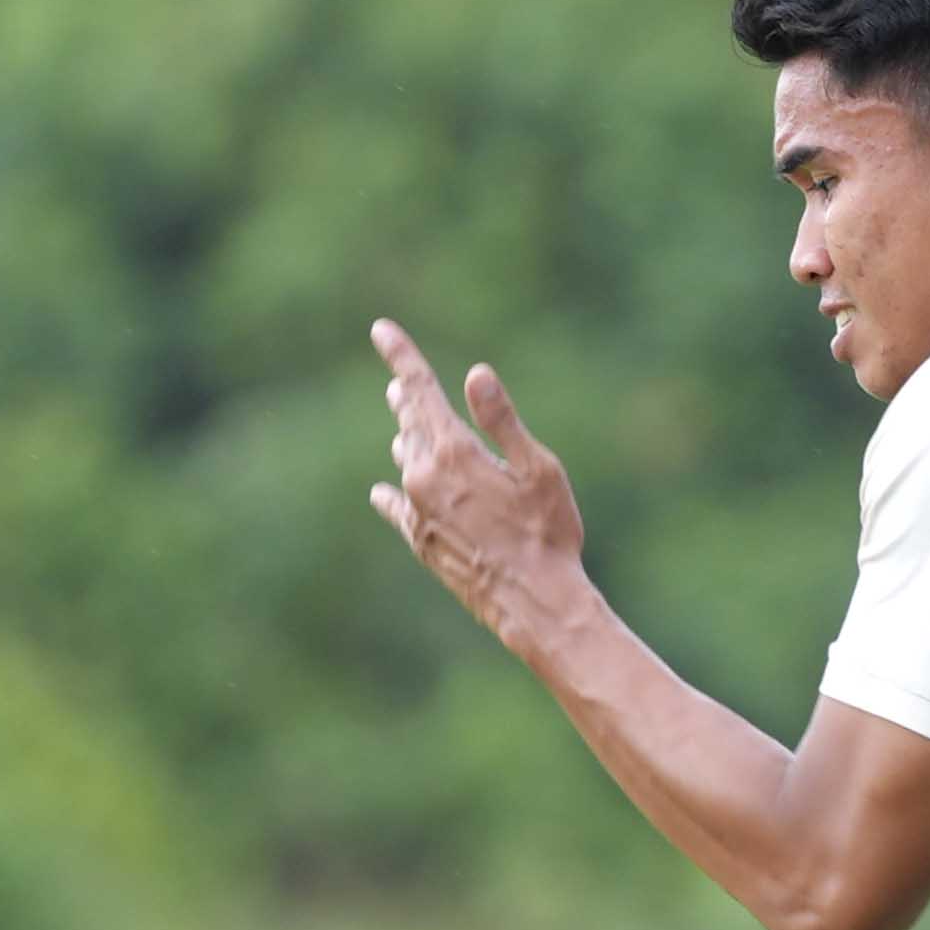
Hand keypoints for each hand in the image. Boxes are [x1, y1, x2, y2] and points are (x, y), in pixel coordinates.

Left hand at [368, 318, 586, 645]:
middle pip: (410, 424)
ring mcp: (417, 511)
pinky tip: (384, 491)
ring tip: (406, 428)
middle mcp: (424, 478)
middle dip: (408, 400)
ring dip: (408, 441)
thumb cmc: (548, 533)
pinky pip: (396, 506)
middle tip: (400, 382)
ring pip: (405, 462)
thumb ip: (502, 421)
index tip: (381, 328)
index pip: (420, 390)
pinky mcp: (419, 541)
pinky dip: (393, 492)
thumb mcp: (539, 470)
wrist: (533, 601)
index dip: (402, 356)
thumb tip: (476, 374)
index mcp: (454, 452)